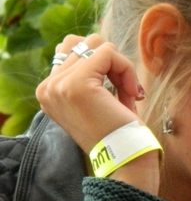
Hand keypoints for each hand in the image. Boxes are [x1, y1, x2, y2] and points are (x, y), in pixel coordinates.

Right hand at [36, 34, 156, 191]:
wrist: (124, 159)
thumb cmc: (119, 131)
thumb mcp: (97, 99)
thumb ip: (90, 74)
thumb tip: (97, 41)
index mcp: (49, 91)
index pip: (72, 49)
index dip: (104, 64)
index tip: (118, 92)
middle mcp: (47, 87)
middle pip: (84, 42)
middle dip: (112, 62)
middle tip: (125, 90)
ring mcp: (59, 85)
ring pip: (96, 44)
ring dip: (120, 66)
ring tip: (128, 93)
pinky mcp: (77, 84)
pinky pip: (108, 52)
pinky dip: (127, 69)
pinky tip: (132, 95)